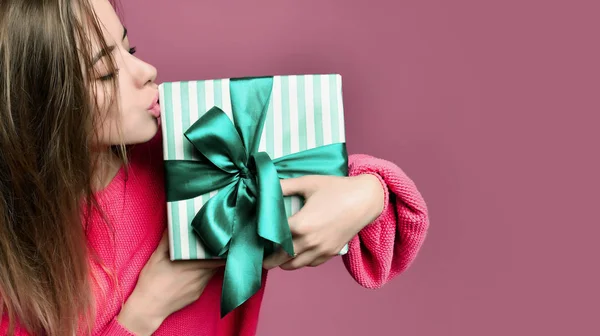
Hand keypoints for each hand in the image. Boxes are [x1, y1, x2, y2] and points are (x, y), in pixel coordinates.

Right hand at [117, 230, 224, 334]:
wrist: (148, 308)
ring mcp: (200, 286)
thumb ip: (167, 240)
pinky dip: (203, 275)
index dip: (219, 246)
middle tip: (212, 246)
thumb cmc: (151, 281)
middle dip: (215, 254)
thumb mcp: (157, 257)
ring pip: (211, 272)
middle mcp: (200, 275)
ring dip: (210, 264)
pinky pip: (205, 282)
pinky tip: (194, 272)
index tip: (217, 239)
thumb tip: (172, 226)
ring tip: (204, 257)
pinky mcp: (197, 295)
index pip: (216, 254)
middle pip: (216, 263)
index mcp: (193, 264)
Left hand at [263, 173, 384, 270]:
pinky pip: (310, 264)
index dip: (263, 240)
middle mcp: (309, 242)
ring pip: (295, 265)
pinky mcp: (331, 252)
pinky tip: (297, 253)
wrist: (365, 200)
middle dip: (270, 259)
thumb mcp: (308, 183)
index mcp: (300, 225)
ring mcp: (321, 250)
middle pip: (281, 258)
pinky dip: (301, 261)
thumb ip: (284, 186)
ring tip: (277, 256)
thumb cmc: (336, 189)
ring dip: (284, 262)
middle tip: (261, 257)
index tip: (255, 241)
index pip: (273, 239)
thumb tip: (265, 184)